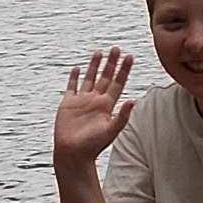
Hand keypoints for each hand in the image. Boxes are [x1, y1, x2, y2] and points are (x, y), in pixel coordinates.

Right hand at [54, 47, 134, 169]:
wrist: (73, 154)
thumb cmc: (93, 146)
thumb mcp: (111, 130)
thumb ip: (122, 116)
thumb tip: (133, 101)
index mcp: (107, 105)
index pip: (118, 83)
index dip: (124, 70)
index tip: (129, 57)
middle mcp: (96, 100)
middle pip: (105, 77)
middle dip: (111, 63)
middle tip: (117, 48)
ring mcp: (82, 101)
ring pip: (90, 78)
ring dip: (94, 65)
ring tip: (99, 52)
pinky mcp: (68, 104)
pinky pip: (72, 87)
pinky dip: (74, 77)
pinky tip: (77, 68)